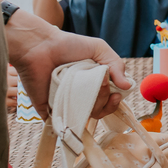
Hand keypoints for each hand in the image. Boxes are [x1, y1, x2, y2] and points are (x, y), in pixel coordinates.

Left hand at [5, 9, 129, 120]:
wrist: (40, 47)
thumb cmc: (68, 45)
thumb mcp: (99, 49)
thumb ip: (116, 65)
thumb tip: (127, 86)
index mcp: (94, 82)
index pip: (109, 99)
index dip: (115, 100)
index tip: (116, 94)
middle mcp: (81, 94)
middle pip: (100, 110)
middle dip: (104, 99)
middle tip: (100, 83)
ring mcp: (67, 103)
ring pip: (85, 116)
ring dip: (91, 105)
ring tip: (84, 88)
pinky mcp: (50, 109)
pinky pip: (63, 123)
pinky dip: (69, 120)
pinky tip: (72, 108)